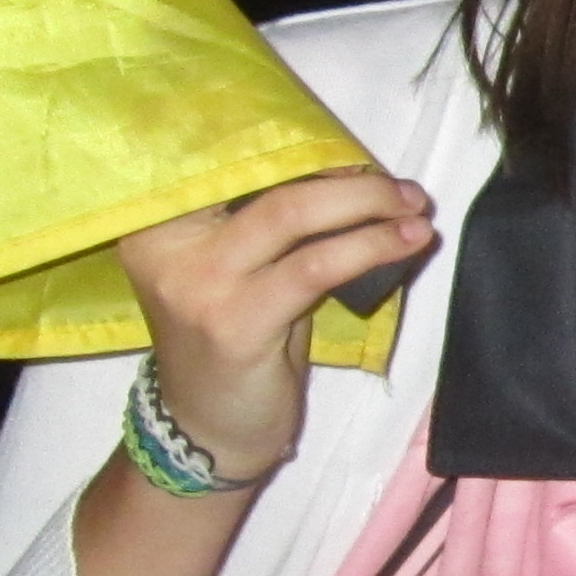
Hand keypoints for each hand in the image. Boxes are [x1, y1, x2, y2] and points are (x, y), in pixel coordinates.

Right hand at [114, 168, 432, 479]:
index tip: (358, 156)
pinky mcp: (234, 323)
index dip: (304, 147)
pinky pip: (313, 267)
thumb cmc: (235, 339)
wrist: (208, 429)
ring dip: (367, 207)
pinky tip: (405, 243)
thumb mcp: (244, 268)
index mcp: (159, 215)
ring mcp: (195, 281)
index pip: (232, 156)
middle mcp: (165, 240)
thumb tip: (352, 171)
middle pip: (265, 178)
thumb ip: (278, 221)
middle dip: (348, 178)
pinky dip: (369, 247)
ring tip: (416, 210)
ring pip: (291, 214)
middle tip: (404, 186)